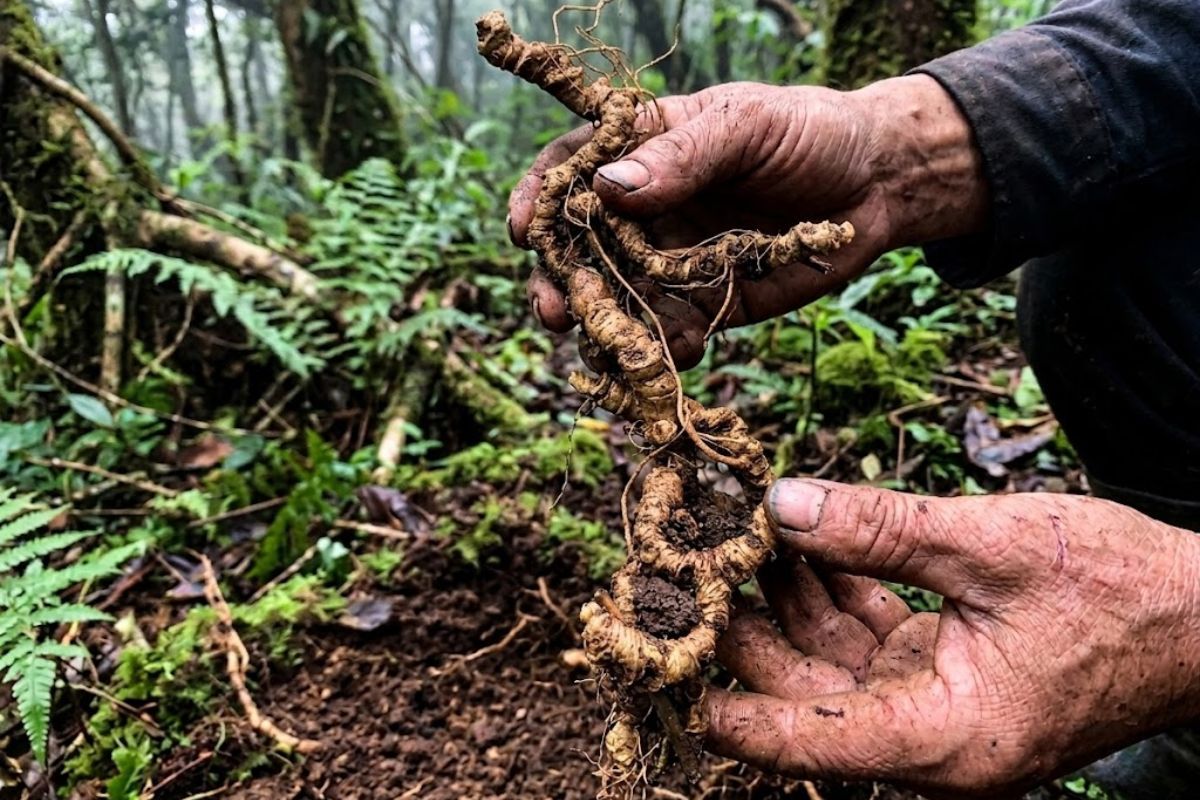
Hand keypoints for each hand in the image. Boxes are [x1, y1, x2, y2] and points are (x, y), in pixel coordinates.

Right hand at [509, 76, 987, 366]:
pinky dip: (659, 351)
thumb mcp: (748, 126)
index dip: (542, 195)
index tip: (526, 227)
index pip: (574, 165)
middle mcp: (648, 207)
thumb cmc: (812, 133)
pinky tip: (662, 360)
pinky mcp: (706, 302)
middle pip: (582, 244)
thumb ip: (684, 155)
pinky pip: (669, 331)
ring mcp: (672, 258)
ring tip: (596, 342)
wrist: (879, 185)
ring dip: (599, 323)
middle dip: (560, 278)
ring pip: (616, 296)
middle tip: (553, 308)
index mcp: (647, 147)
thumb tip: (609, 188)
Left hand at [708, 480, 1199, 797]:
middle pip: (806, 692)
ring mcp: (934, 705)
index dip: (735, 715)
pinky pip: (864, 636)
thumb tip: (781, 505)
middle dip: (748, 630)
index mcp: (946, 739)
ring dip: (784, 599)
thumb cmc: (1122, 593)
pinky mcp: (942, 671)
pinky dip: (831, 589)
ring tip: (738, 534)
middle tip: (698, 563)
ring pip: (828, 661)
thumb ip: (880, 530)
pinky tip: (800, 539)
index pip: (811, 742)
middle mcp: (931, 737)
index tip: (671, 678)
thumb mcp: (993, 548)